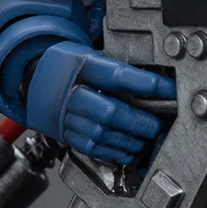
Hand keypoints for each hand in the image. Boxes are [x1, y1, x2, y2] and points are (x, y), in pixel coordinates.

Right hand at [25, 44, 175, 164]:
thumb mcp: (91, 55)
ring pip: (101, 134)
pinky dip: (114, 152)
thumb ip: (117, 69)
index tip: (170, 90)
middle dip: (138, 121)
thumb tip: (155, 83)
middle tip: (157, 124)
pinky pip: (91, 148)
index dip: (147, 84)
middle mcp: (71, 92)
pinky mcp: (64, 133)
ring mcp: (65, 115)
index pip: (118, 76)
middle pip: (108, 112)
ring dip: (129, 140)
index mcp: (81, 66)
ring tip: (146, 139)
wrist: (36, 78)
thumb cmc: (70, 65)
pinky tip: (129, 151)